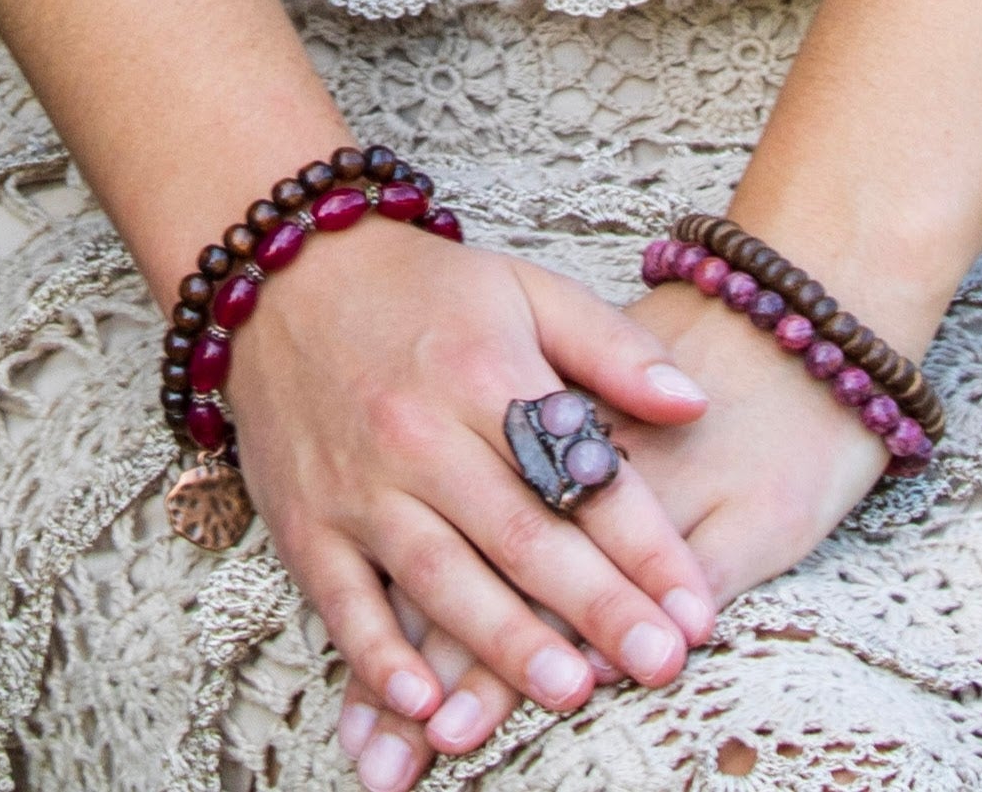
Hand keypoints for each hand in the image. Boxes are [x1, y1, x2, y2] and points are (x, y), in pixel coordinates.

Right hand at [224, 225, 721, 782]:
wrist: (285, 279)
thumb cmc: (421, 291)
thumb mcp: (526, 290)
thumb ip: (613, 347)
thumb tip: (694, 403)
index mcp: (487, 373)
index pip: (580, 471)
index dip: (646, 544)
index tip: (696, 607)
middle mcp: (423, 433)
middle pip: (521, 533)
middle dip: (597, 605)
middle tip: (660, 662)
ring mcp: (360, 485)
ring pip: (442, 577)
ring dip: (506, 642)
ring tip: (570, 691)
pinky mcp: (306, 524)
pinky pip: (344, 603)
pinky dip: (380, 657)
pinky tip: (424, 702)